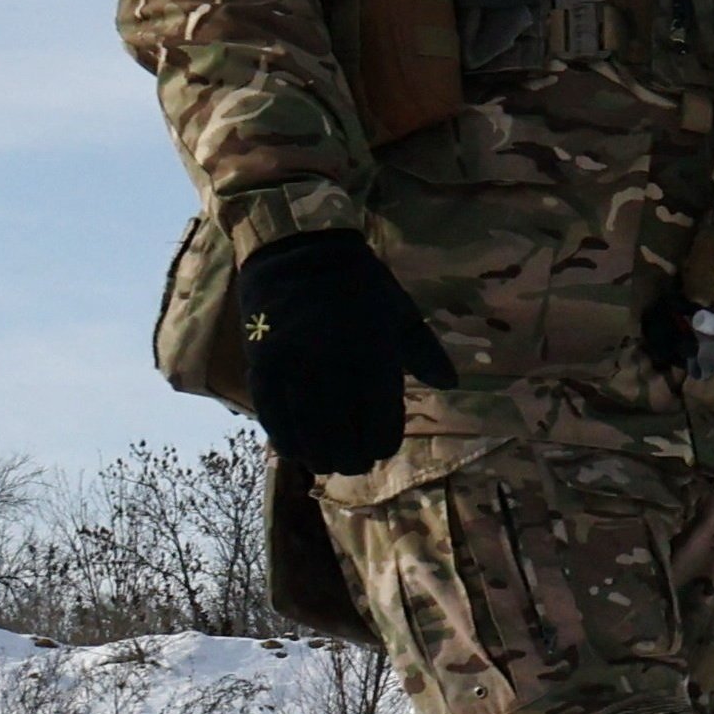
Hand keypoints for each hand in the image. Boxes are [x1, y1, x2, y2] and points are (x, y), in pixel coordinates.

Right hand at [235, 230, 452, 477]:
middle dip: (353, 455)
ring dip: (320, 455)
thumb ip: (425, 352)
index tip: (383, 449)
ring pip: (307, 430)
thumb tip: (451, 384)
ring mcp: (293, 367)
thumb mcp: (400, 311)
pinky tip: (296, 451)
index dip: (383, 442)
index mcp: (373, 351)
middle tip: (357, 463)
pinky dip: (285, 438)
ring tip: (330, 464)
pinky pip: (272, 415)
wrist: (296, 249)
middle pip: (342, 431)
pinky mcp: (262, 366)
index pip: (380, 417)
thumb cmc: (359, 283)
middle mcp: (332, 365)